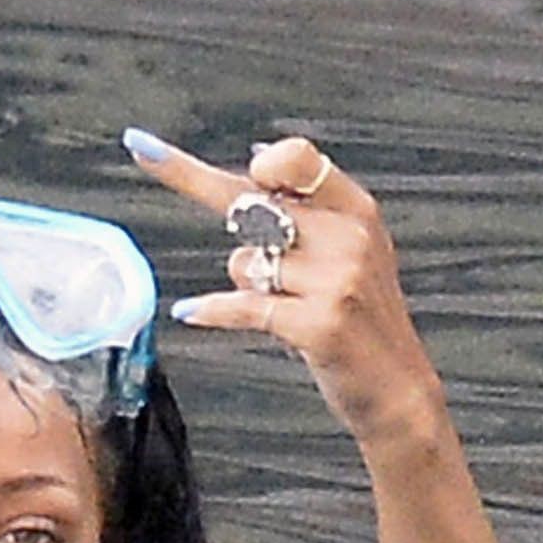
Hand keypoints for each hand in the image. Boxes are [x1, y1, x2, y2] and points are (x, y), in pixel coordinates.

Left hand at [127, 131, 445, 446]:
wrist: (399, 393)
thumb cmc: (365, 324)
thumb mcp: (354, 253)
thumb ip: (310, 209)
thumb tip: (259, 157)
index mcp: (357, 211)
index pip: (299, 159)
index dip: (257, 158)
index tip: (216, 150)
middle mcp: (349, 237)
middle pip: (252, 201)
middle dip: (189, 177)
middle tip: (143, 148)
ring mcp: (336, 280)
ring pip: (245, 261)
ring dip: (244, 282)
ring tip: (278, 303)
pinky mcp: (319, 323)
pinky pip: (243, 305)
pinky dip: (213, 310)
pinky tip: (191, 311)